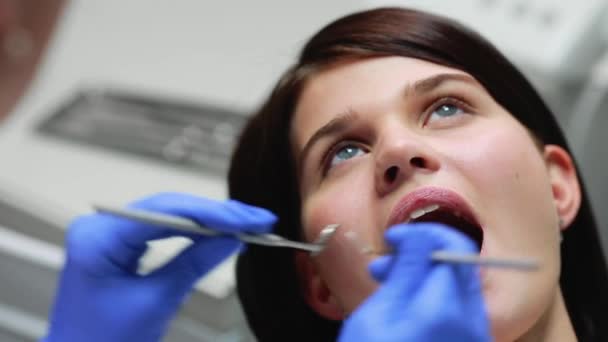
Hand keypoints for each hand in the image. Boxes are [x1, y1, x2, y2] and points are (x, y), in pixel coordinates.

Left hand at [43, 193, 275, 341]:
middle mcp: (99, 226)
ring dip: (208, 221)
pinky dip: (192, 231)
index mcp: (98, 238)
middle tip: (257, 220)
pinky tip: (219, 232)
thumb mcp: (156, 302)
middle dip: (216, 215)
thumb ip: (194, 264)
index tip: (249, 220)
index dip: (212, 214)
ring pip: (168, 215)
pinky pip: (161, 228)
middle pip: (169, 208)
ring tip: (247, 224)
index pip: (165, 211)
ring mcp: (107, 233)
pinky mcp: (117, 243)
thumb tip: (232, 238)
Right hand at [338, 223, 490, 341]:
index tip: (395, 237)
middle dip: (420, 255)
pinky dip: (428, 298)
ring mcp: (472, 336)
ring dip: (421, 276)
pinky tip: (401, 305)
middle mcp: (471, 323)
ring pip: (452, 286)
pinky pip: (453, 308)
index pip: (454, 247)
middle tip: (383, 264)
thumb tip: (422, 234)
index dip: (424, 233)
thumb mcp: (382, 312)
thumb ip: (408, 270)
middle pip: (456, 266)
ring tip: (385, 283)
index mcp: (447, 310)